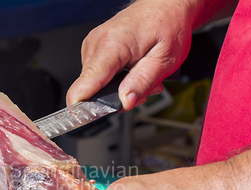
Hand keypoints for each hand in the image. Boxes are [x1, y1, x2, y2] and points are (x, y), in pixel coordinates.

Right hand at [66, 0, 198, 109]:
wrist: (165, 5)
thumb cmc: (167, 25)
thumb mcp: (165, 59)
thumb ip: (142, 83)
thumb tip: (124, 102)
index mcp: (111, 45)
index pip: (85, 82)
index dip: (83, 105)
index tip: (86, 117)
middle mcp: (96, 44)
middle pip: (91, 88)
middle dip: (115, 96)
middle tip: (141, 88)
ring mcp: (92, 46)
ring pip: (95, 84)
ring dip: (117, 87)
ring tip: (139, 74)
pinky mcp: (93, 49)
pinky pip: (97, 75)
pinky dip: (114, 78)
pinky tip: (130, 69)